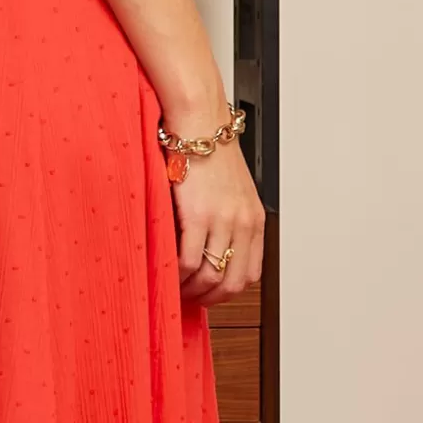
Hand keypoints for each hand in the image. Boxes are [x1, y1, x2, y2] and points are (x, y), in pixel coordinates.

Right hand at [171, 138, 263, 307]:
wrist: (200, 125)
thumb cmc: (210, 154)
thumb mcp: (233, 192)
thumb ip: (230, 222)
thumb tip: (212, 250)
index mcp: (254, 220)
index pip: (250, 274)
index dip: (227, 291)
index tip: (209, 292)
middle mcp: (243, 223)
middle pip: (232, 283)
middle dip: (209, 297)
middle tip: (190, 297)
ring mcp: (222, 221)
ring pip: (210, 276)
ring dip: (191, 289)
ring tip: (176, 286)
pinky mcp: (198, 215)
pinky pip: (189, 260)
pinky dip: (177, 274)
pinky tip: (168, 271)